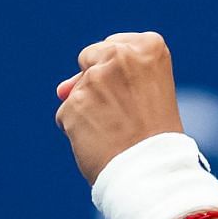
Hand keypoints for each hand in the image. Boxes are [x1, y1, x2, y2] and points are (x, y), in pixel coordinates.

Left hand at [54, 32, 186, 182]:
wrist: (154, 174)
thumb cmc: (156, 135)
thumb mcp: (149, 89)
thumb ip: (110, 74)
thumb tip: (61, 89)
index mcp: (149, 47)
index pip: (115, 44)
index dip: (121, 73)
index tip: (138, 94)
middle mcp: (121, 55)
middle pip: (90, 57)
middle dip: (98, 82)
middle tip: (125, 112)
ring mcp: (95, 80)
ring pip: (78, 89)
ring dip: (90, 110)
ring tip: (117, 131)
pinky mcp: (74, 104)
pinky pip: (67, 114)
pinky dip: (78, 130)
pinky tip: (101, 142)